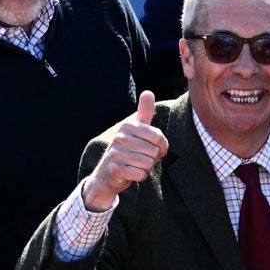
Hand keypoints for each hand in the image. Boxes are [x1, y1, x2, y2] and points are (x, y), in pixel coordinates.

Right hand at [82, 91, 168, 210]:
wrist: (108, 174)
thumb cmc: (128, 150)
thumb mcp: (136, 130)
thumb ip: (144, 112)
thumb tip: (148, 92)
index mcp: (127, 125)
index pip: (159, 137)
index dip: (161, 147)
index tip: (151, 147)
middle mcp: (120, 137)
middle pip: (155, 152)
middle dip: (152, 158)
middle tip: (141, 158)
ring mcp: (116, 153)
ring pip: (148, 164)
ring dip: (146, 168)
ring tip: (135, 164)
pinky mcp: (116, 169)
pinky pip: (141, 174)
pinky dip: (139, 176)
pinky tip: (131, 173)